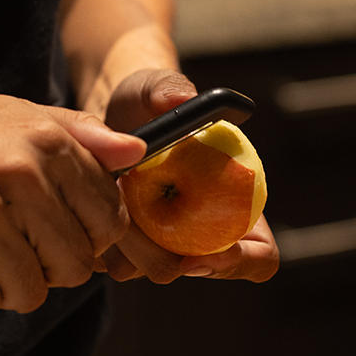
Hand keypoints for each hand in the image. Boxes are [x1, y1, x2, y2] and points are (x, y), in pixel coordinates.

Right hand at [0, 94, 144, 320]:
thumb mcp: (13, 117)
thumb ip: (80, 134)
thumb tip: (136, 153)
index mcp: (46, 140)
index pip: (107, 219)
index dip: (86, 239)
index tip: (53, 234)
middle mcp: (19, 172)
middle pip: (74, 265)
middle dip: (45, 268)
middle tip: (7, 247)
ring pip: (31, 291)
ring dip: (5, 287)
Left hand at [97, 69, 279, 286]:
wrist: (109, 114)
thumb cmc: (147, 99)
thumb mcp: (158, 86)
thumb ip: (171, 90)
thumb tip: (182, 102)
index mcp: (238, 206)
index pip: (260, 258)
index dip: (241, 262)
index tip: (209, 251)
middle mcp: (204, 236)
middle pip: (195, 269)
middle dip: (165, 247)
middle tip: (134, 212)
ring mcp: (162, 247)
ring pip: (149, 268)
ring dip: (129, 236)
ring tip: (113, 186)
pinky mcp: (125, 250)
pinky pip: (115, 261)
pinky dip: (105, 231)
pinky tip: (95, 193)